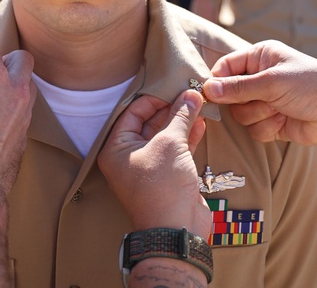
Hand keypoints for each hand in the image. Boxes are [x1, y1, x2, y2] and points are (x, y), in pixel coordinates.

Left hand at [99, 90, 209, 236]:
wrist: (176, 228)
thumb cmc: (162, 186)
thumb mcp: (170, 143)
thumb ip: (180, 116)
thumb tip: (191, 94)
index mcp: (116, 148)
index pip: (132, 112)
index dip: (153, 98)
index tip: (173, 87)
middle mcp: (129, 156)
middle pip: (149, 122)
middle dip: (169, 107)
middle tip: (188, 91)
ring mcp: (149, 167)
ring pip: (165, 135)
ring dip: (181, 119)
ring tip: (198, 102)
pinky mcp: (168, 175)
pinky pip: (176, 149)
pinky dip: (188, 135)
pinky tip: (201, 121)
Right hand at [203, 40, 316, 145]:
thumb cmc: (311, 86)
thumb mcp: (272, 81)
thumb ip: (238, 87)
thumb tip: (208, 89)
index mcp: (261, 56)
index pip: (226, 67)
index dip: (218, 81)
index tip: (211, 94)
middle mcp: (260, 77)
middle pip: (229, 94)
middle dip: (246, 101)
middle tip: (264, 99)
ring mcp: (265, 100)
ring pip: (240, 114)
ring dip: (258, 115)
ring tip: (280, 109)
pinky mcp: (271, 121)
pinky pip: (253, 129)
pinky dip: (267, 128)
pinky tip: (284, 121)